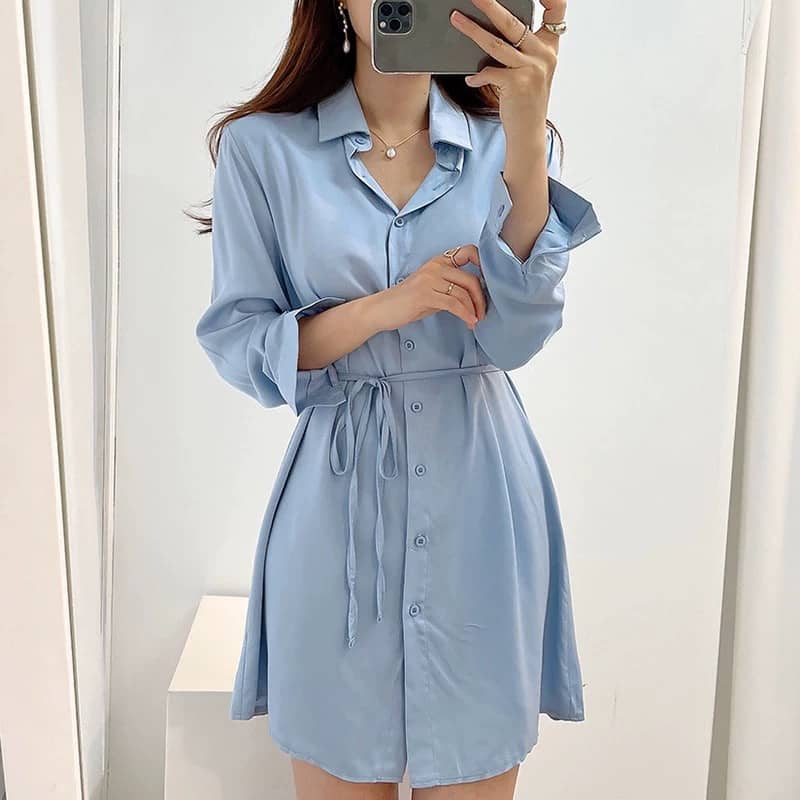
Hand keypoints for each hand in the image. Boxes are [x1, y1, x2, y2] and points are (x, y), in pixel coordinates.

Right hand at [372, 246, 486, 332]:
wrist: (382, 310)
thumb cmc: (408, 302)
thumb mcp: (432, 289)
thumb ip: (451, 287)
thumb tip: (476, 295)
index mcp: (438, 261)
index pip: (469, 252)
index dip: (484, 263)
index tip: (491, 283)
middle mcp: (435, 267)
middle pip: (471, 278)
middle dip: (482, 298)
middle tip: (483, 313)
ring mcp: (430, 279)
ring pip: (464, 292)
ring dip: (474, 310)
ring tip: (475, 320)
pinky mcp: (425, 294)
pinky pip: (454, 304)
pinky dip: (465, 314)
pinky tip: (469, 322)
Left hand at [450, 0, 563, 145]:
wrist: (528, 132)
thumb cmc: (525, 101)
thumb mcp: (530, 70)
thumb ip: (521, 49)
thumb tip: (492, 28)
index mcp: (549, 47)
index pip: (556, 11)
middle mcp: (544, 54)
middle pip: (514, 22)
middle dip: (490, 5)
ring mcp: (532, 69)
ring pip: (496, 43)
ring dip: (472, 30)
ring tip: (456, 19)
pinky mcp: (518, 84)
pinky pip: (490, 72)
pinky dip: (477, 76)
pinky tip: (470, 79)